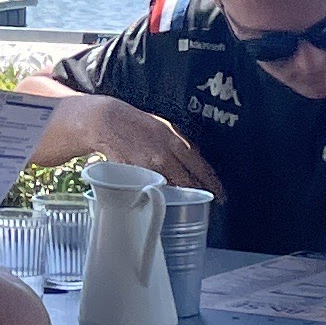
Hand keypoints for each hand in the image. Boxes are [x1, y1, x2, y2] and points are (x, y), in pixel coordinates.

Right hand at [81, 100, 217, 193]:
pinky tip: (159, 194)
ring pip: (171, 188)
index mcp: (174, 140)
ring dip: (179, 196)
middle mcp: (163, 155)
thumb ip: (178, 143)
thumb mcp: (162, 127)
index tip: (220, 194)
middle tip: (207, 202)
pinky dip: (157, 192)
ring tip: (184, 201)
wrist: (105, 121)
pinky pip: (151, 188)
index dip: (212, 183)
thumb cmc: (134, 123)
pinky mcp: (134, 176)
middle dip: (199, 194)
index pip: (200, 166)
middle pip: (188, 182)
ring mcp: (148, 167)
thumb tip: (193, 158)